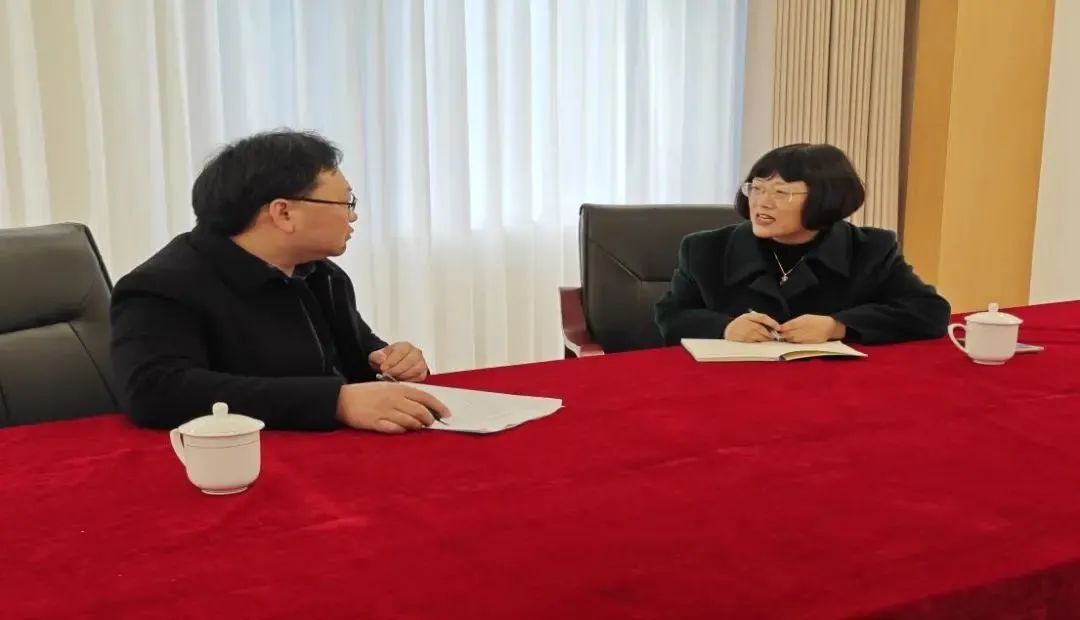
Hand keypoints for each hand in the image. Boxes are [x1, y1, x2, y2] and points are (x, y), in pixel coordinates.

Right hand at [336, 382, 450, 433]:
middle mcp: (394, 399)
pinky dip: (402, 430)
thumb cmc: (368, 393)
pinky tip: (402, 429)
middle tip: (431, 423)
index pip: (425, 397)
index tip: (447, 414)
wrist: (343, 398)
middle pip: (420, 411)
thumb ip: (405, 394)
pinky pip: (395, 429)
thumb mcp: (388, 387)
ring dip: (417, 426)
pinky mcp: (376, 423)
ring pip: (410, 422)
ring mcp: (385, 411)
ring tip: (418, 427)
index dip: (438, 406)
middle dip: (429, 419)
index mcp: (398, 388)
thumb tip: (424, 405)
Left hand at [368, 341, 428, 381]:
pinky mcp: (423, 374)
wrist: (391, 366)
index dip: (391, 361)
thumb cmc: (387, 361)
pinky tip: (400, 381)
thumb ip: (377, 356)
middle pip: (410, 361)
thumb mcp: (377, 356)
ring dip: (403, 376)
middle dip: (397, 370)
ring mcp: (421, 363)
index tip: (383, 368)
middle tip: (387, 376)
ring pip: (416, 370)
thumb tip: (381, 359)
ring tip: (393, 379)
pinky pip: (419, 378)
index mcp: (405, 346)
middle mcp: (415, 353)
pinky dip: (409, 381)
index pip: (400, 352)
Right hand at [724, 311, 781, 341]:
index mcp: (748, 316)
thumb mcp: (748, 318)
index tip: (778, 327)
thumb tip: (773, 327)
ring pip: (760, 336)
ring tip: (768, 339)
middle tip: (774, 336)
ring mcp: (744, 333)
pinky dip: (760, 343)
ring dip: (766, 339)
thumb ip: (759, 320)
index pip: (762, 318)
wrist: (728, 331)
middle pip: (762, 328)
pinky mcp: (743, 341)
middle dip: (770, 333)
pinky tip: (761, 342)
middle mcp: (746, 324)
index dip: (772, 322)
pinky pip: (755, 342)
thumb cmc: (740, 325)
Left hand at [779, 314, 845, 343]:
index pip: (788, 326)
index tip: (776, 329)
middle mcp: (803, 329)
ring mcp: (805, 337)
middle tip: (777, 334)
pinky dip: (792, 342)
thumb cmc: (817, 320)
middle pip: (788, 334)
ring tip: (784, 337)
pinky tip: (792, 339)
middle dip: (782, 334)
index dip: (781, 328)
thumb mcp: (806, 317)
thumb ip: (794, 322)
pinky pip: (796, 343)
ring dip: (786, 338)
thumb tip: (784, 327)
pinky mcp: (807, 343)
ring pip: (791, 339)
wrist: (830, 327)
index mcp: (803, 321)